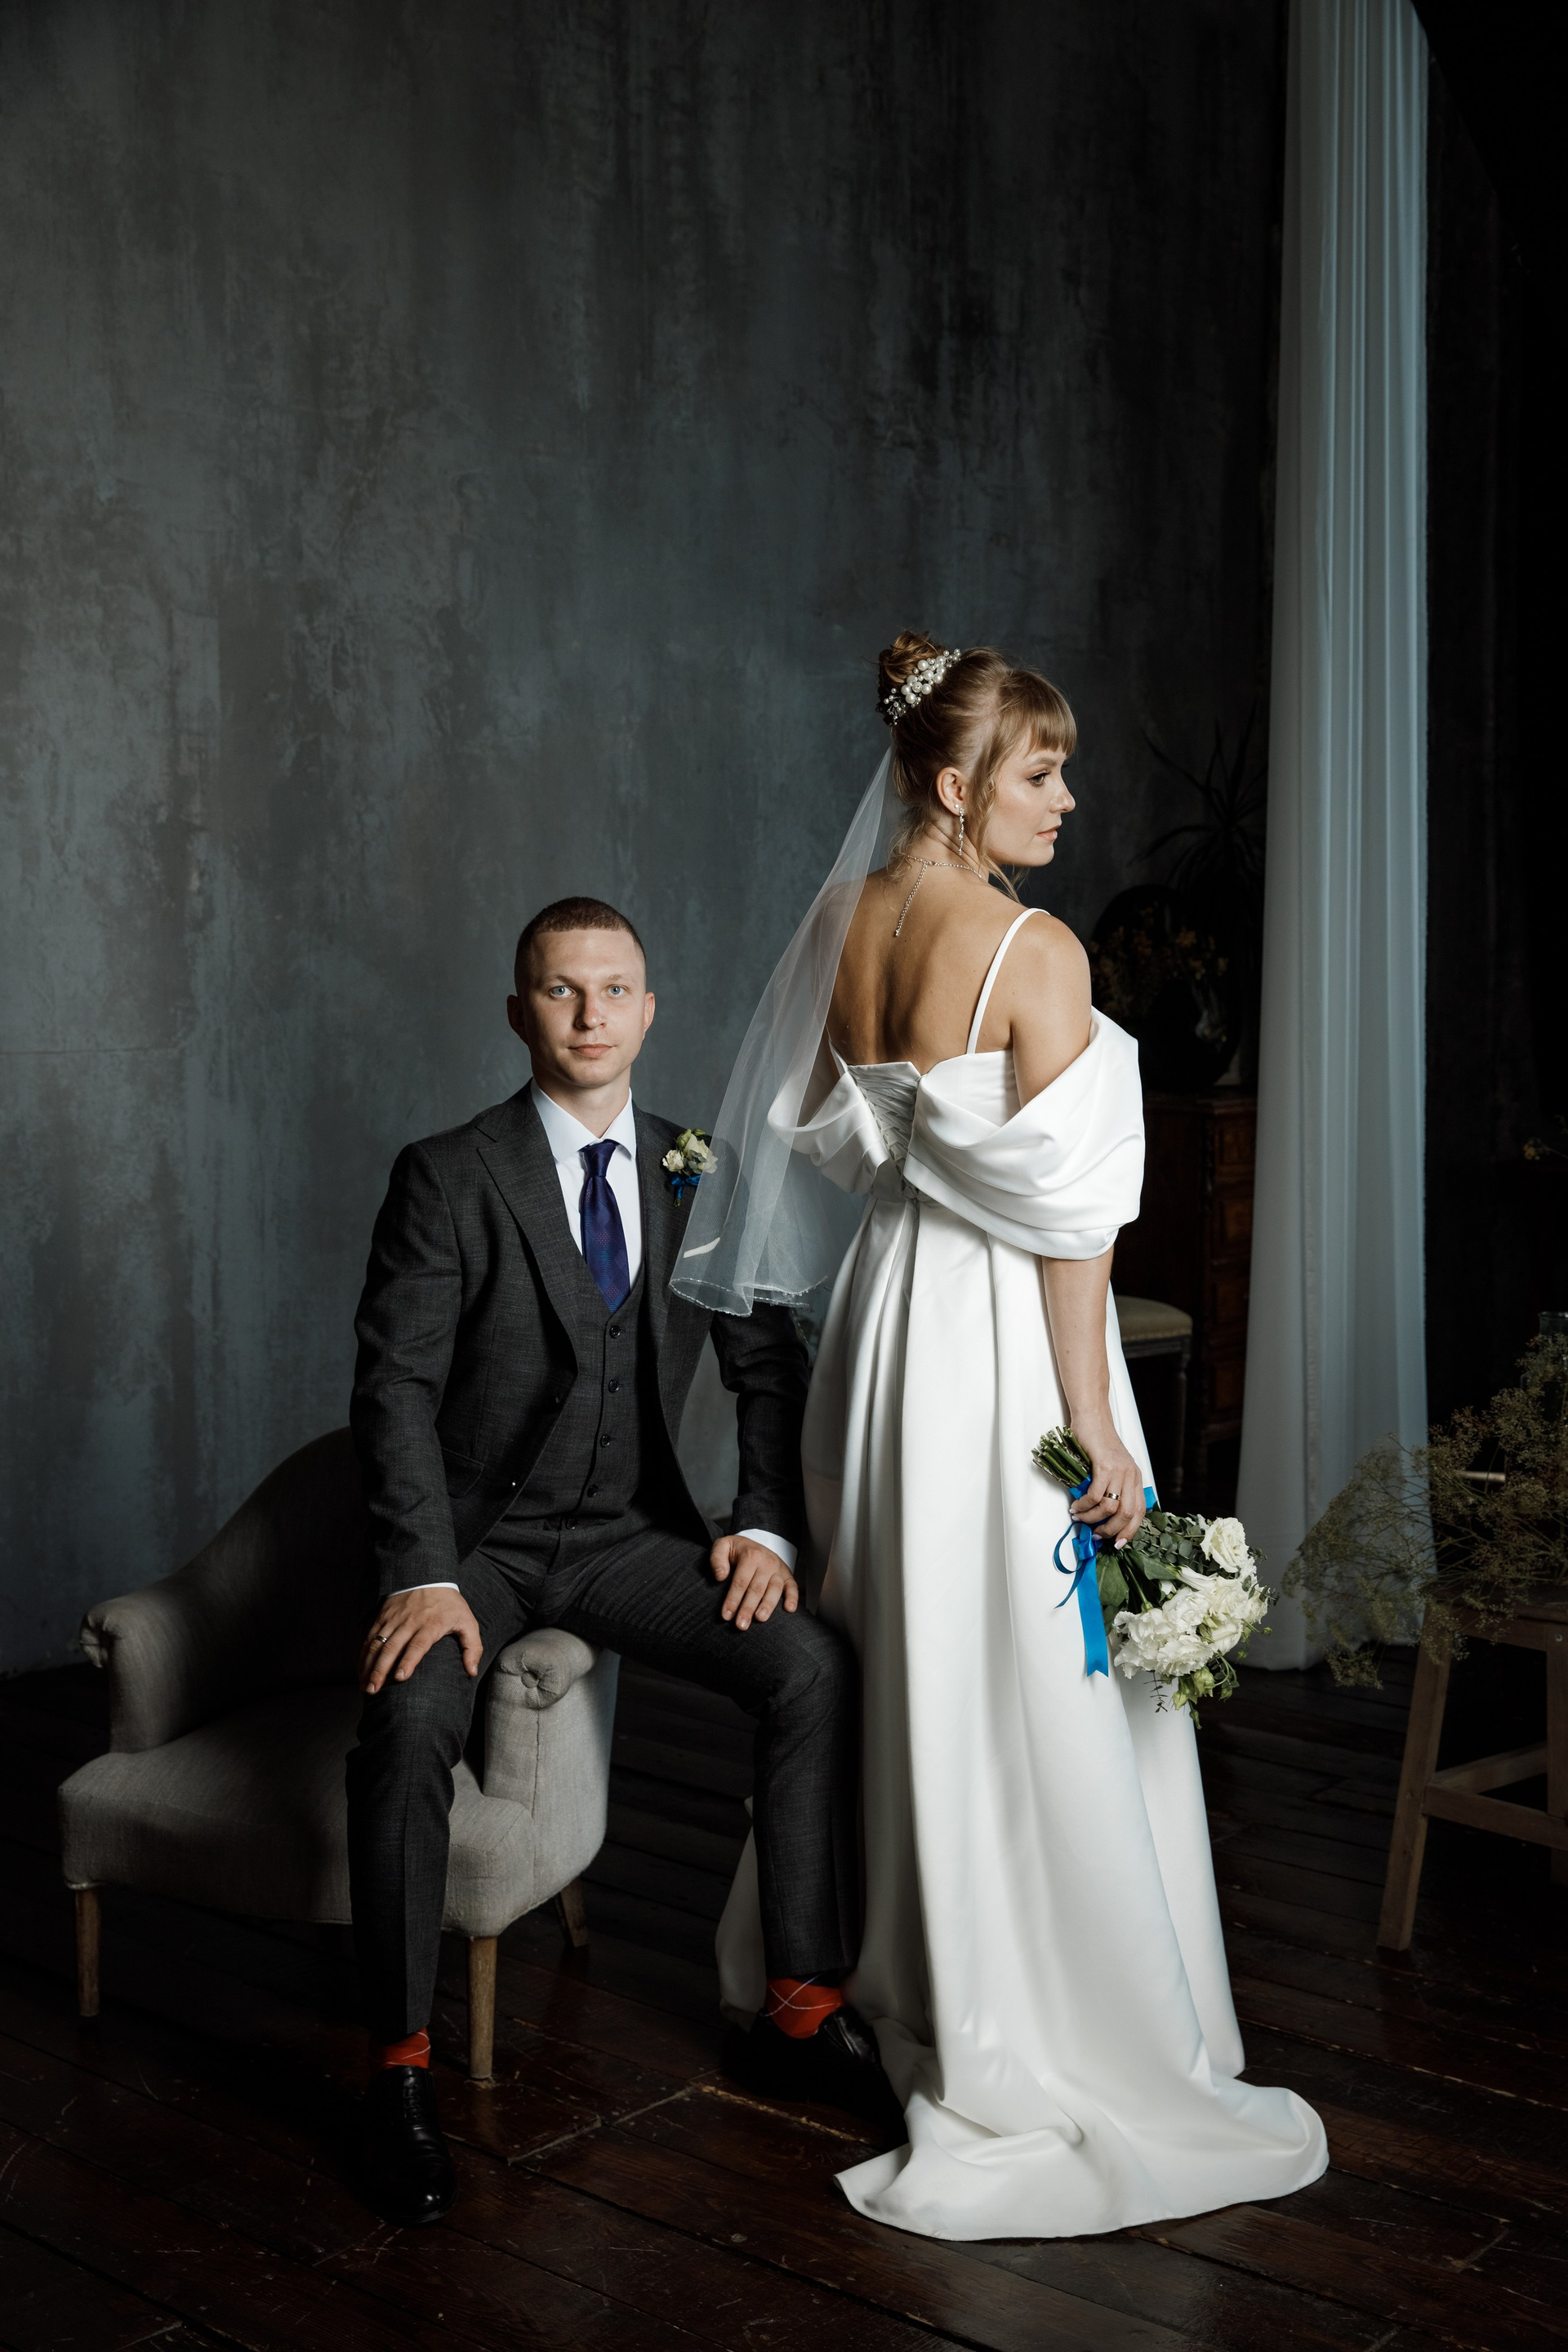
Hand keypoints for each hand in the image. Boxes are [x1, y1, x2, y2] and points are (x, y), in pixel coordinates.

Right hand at [359, 1587, 482, 1693]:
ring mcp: (394, 1619)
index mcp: (431, 1624)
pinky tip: (361, 1671)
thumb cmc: (450, 1604)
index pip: (418, 1644)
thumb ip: (472, 1647)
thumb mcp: (467, 1622)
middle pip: (392, 1647)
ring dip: (369, 1666)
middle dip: (381, 1670)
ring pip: (377, 1644)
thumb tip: (471, 1671)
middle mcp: (410, 1622)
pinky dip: (363, 1655)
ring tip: (365, 1686)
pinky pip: (370, 1637)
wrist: (429, 1575)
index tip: (400, 1677)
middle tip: (373, 1690)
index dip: (408, 1661)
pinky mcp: (383, 1617)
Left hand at [710, 1534, 798, 1628]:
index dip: (733, 1599)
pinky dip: (793, 1598)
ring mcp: (778, 1569)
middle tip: (741, 1625)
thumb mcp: (722, 1546)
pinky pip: (793, 1586)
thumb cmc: (736, 1550)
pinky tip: (789, 1609)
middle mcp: (767, 1562)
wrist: (754, 1543)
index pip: (740, 1581)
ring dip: (768, 1605)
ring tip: (760, 1619)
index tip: (726, 1616)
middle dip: (748, 1608)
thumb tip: (720, 1576)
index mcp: (750, 1556)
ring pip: (774, 1589)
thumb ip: (716, 1558)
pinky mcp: (787, 1575)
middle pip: (756, 1588)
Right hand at [1067, 1421, 1146, 1550]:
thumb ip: (1112, 1488)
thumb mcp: (1112, 1468)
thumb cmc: (1098, 1443)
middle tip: (1096, 1534)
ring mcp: (1119, 1471)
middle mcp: (1131, 1476)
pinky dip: (1084, 1505)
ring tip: (1080, 1518)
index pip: (1139, 1512)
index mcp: (1136, 1478)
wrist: (1092, 1419)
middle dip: (1111, 1530)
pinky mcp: (1104, 1466)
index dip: (1130, 1531)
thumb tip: (1101, 1516)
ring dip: (1093, 1518)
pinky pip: (1095, 1494)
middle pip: (1127, 1514)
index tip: (1118, 1543)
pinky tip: (1076, 1506)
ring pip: (1110, 1507)